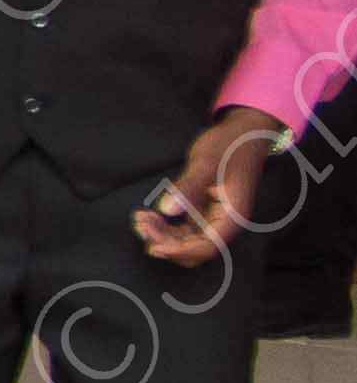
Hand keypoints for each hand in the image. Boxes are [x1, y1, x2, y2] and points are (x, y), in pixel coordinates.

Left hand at [136, 110, 282, 266]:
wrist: (241, 131)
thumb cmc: (228, 145)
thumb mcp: (205, 163)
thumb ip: (188, 187)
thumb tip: (167, 210)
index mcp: (232, 216)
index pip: (206, 247)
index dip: (179, 250)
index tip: (153, 244)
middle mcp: (224, 222)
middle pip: (194, 249)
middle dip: (166, 242)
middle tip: (142, 223)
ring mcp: (213, 218)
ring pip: (185, 242)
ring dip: (161, 235)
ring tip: (141, 218)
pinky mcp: (202, 212)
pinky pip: (182, 230)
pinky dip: (164, 227)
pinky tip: (147, 215)